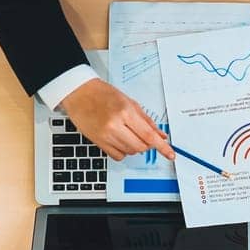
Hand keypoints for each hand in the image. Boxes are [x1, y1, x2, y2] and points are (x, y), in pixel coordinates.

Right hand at [59, 79, 175, 162]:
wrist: (79, 93)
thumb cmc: (103, 94)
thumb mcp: (129, 102)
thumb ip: (147, 120)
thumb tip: (161, 135)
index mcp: (125, 112)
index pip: (149, 135)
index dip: (162, 147)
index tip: (170, 155)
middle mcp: (115, 125)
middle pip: (141, 147)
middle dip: (146, 144)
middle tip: (143, 135)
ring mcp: (105, 135)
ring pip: (130, 152)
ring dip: (134, 146)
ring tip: (127, 132)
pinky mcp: (98, 142)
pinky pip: (118, 156)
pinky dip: (123, 151)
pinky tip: (119, 140)